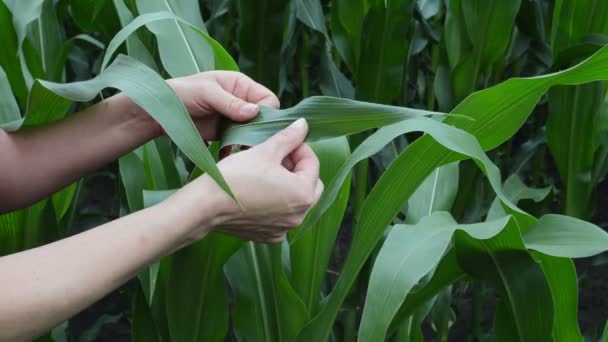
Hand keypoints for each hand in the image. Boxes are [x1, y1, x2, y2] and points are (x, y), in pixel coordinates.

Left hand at [166, 71, 279, 139]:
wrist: (159, 112)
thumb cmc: (182, 93)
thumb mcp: (207, 93)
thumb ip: (230, 103)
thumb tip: (254, 112)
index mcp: (241, 85)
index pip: (268, 99)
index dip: (266, 112)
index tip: (255, 124)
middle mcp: (241, 101)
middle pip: (264, 118)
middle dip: (258, 130)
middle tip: (248, 143)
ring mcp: (234, 119)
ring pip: (253, 133)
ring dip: (247, 142)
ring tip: (237, 149)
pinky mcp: (225, 133)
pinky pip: (239, 143)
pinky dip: (235, 150)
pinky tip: (226, 153)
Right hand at [173, 119, 322, 243]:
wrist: (206, 206)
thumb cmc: (236, 176)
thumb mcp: (265, 151)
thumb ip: (289, 137)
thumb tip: (303, 125)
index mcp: (303, 194)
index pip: (313, 164)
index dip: (299, 147)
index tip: (284, 140)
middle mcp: (299, 216)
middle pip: (310, 185)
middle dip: (297, 168)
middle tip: (278, 156)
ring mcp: (284, 229)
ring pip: (296, 201)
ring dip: (288, 185)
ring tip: (267, 171)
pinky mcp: (269, 236)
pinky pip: (281, 216)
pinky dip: (276, 203)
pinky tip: (259, 191)